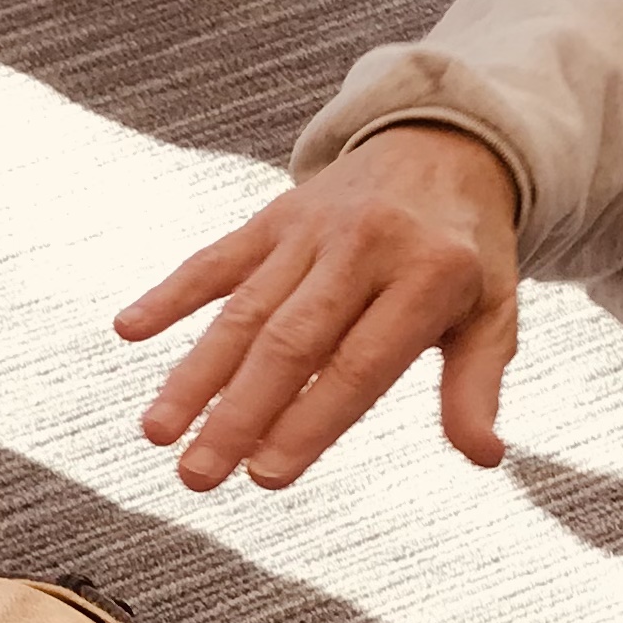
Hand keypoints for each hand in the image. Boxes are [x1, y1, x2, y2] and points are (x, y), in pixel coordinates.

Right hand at [117, 126, 522, 493]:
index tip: (267, 476)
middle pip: (289, 342)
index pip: (358, 364)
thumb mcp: (492, 315)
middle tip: (196, 475)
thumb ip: (476, 386)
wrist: (443, 146)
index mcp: (427, 275)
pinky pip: (216, 258)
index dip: (310, 422)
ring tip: (158, 433)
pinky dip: (171, 293)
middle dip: (237, 413)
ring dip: (195, 374)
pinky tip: (129, 330)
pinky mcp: (273, 217)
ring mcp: (310, 229)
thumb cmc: (464, 256)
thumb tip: (483, 456)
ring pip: (243, 309)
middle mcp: (363, 247)